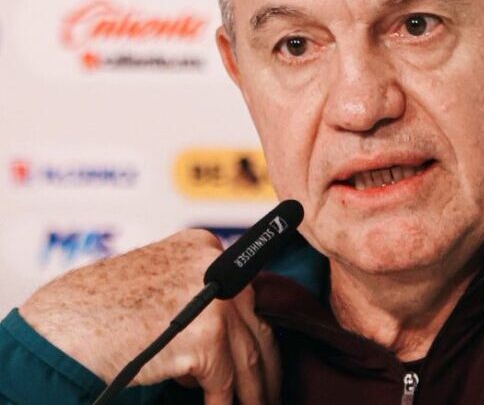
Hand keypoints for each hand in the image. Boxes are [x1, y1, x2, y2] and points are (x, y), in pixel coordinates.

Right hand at [19, 229, 280, 404]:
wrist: (63, 326)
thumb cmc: (96, 308)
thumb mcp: (156, 281)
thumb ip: (195, 297)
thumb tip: (224, 339)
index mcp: (202, 247)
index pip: (244, 294)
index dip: (255, 331)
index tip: (263, 356)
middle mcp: (214, 266)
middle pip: (255, 323)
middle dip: (263, 364)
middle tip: (267, 388)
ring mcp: (214, 300)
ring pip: (248, 356)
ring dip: (252, 390)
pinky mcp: (207, 337)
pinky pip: (225, 382)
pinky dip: (223, 402)